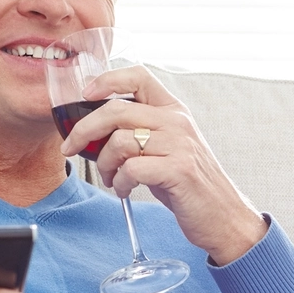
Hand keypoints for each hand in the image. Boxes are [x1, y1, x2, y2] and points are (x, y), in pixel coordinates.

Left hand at [62, 66, 266, 264]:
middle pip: (117, 110)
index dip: (108, 80)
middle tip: (71, 147)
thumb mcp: (166, 149)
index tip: (86, 94)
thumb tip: (92, 131)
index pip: (140, 76)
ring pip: (119, 141)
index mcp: (174, 111)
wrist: (222, 216)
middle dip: (85, 130)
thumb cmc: (188, 185)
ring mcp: (180, 145)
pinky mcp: (178, 170)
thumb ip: (138, 133)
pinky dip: (120, 182)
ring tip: (111, 179)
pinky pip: (131, 168)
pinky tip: (126, 190)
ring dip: (105, 164)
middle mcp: (178, 122)